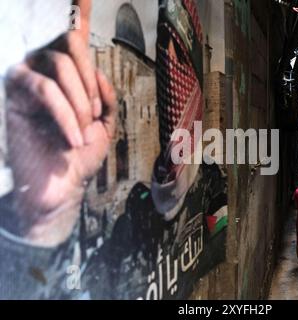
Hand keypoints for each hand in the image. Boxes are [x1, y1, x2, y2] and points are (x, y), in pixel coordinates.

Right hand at [4, 0, 115, 245]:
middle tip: (93, 112)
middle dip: (89, 79)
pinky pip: (44, 89)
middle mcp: (47, 67)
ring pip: (59, 66)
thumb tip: (99, 72)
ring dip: (79, 101)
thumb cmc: (81, 154)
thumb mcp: (105, 123)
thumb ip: (105, 94)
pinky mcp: (14, 93)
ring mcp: (28, 77)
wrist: (62, 185)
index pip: (73, 34)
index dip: (78, 9)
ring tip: (82, 131)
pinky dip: (65, 115)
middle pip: (69, 42)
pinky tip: (73, 139)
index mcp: (71, 74)